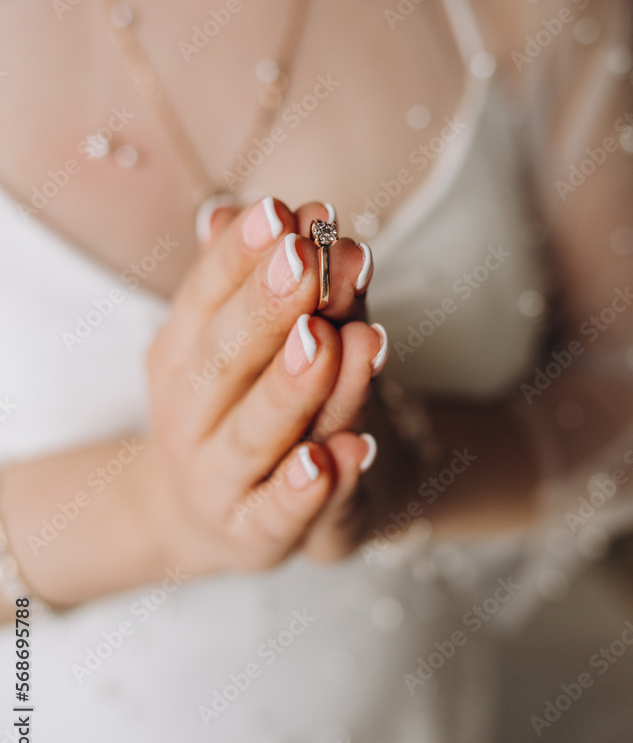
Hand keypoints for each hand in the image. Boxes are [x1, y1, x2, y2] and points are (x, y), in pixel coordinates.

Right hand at [143, 196, 384, 576]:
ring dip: (295, 388)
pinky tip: (343, 455)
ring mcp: (217, 481)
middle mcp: (187, 419)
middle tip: (304, 260)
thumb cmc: (244, 407)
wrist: (222, 514)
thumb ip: (272, 283)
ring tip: (333, 341)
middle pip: (224, 361)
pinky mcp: (257, 535)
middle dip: (266, 309)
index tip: (279, 211)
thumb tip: (240, 208)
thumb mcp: (257, 343)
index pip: (203, 298)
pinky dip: (308, 490)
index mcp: (179, 358)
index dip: (239, 256)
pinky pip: (280, 514)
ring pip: (258, 435)